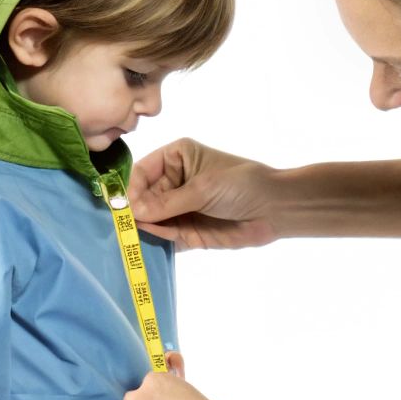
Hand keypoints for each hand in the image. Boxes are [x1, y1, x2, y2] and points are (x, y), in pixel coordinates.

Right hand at [128, 137, 280, 249]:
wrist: (276, 209)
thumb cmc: (242, 185)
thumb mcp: (203, 189)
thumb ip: (168, 203)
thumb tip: (134, 213)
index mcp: (176, 157)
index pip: (142, 171)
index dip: (131, 189)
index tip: (125, 207)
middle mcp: (173, 181)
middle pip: (142, 197)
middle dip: (135, 211)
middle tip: (125, 226)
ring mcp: (179, 207)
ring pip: (151, 218)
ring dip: (144, 228)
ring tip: (133, 236)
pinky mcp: (188, 230)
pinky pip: (166, 236)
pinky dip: (159, 240)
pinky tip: (152, 242)